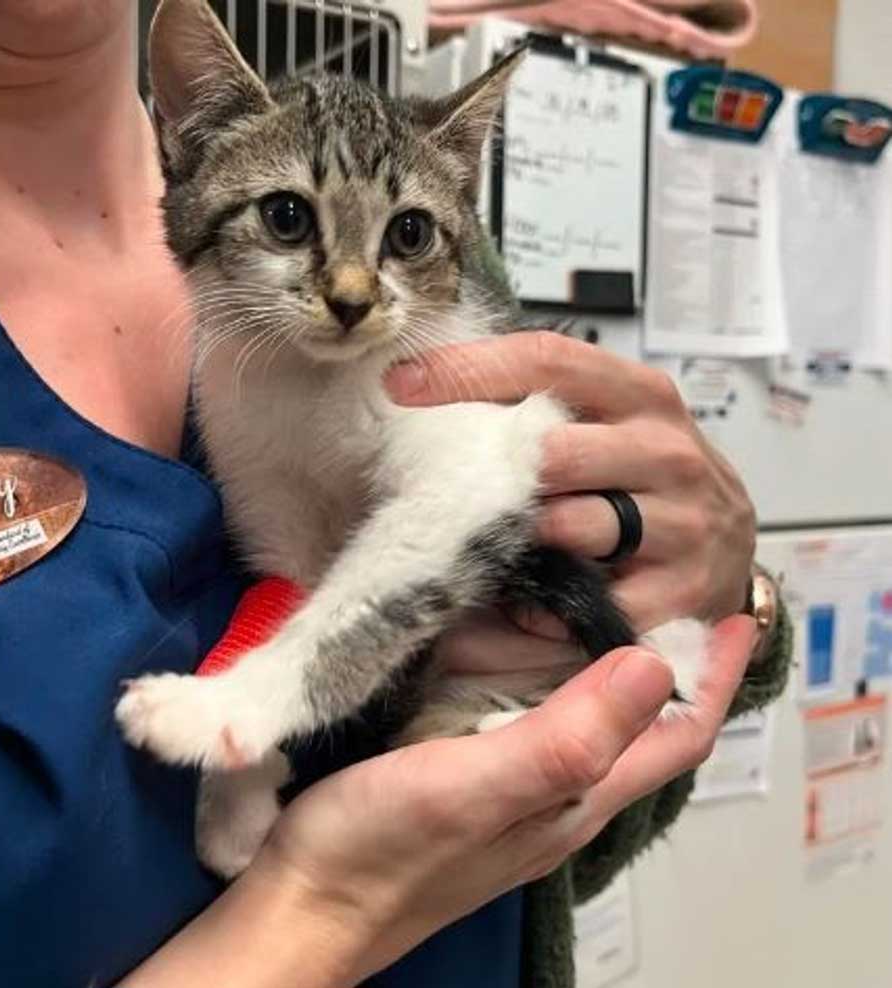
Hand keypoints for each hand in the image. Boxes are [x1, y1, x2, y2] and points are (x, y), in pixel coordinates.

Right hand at [257, 616, 752, 983]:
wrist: (301, 905)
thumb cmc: (381, 850)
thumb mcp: (475, 789)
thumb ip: (566, 739)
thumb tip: (654, 666)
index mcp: (576, 798)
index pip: (677, 735)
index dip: (714, 676)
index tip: (736, 611)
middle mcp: (558, 796)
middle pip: (640, 727)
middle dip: (669, 662)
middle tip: (664, 588)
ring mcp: (513, 791)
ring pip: (587, 719)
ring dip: (607, 663)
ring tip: (599, 600)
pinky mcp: (468, 778)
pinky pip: (533, 718)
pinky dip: (545, 673)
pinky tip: (518, 646)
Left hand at [384, 332, 755, 632]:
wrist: (729, 541)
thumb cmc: (646, 474)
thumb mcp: (608, 419)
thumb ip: (540, 402)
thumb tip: (423, 387)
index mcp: (639, 394)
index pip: (547, 361)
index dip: (469, 370)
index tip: (401, 384)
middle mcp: (665, 450)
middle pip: (554, 449)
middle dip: (496, 474)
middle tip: (450, 492)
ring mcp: (681, 521)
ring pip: (570, 525)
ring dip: (517, 543)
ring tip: (492, 551)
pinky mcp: (683, 590)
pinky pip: (591, 601)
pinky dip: (546, 608)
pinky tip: (530, 603)